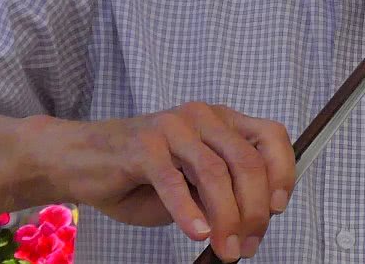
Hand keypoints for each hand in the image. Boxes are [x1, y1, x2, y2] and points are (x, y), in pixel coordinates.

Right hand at [47, 103, 294, 259]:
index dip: (282, 172)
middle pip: (247, 161)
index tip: (278, 208)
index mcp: (221, 120)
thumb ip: (222, 192)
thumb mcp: (192, 183)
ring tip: (227, 248)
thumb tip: (254, 221)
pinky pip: (173, 181)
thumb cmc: (141, 174)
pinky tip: (197, 232)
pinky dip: (189, 212)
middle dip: (254, 210)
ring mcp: (173, 126)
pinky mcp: (144, 144)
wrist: (82, 160)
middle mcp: (202, 116)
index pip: (270, 136)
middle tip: (249, 244)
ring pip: (215, 172)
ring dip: (227, 217)